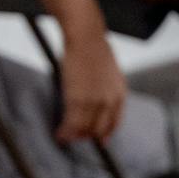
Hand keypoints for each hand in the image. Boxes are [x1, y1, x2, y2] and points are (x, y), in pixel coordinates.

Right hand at [55, 25, 125, 143]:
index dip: (104, 133)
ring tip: (64, 138)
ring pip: (84, 128)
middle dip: (86, 136)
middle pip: (98, 129)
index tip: (98, 139)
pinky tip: (59, 133)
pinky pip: (72, 122)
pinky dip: (65, 131)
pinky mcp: (78, 99)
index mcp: (119, 94)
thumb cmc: (95, 49)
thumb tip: (97, 100)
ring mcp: (94, 101)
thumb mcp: (110, 73)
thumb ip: (107, 89)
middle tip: (76, 138)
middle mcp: (109, 101)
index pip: (114, 122)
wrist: (87, 38)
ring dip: (73, 136)